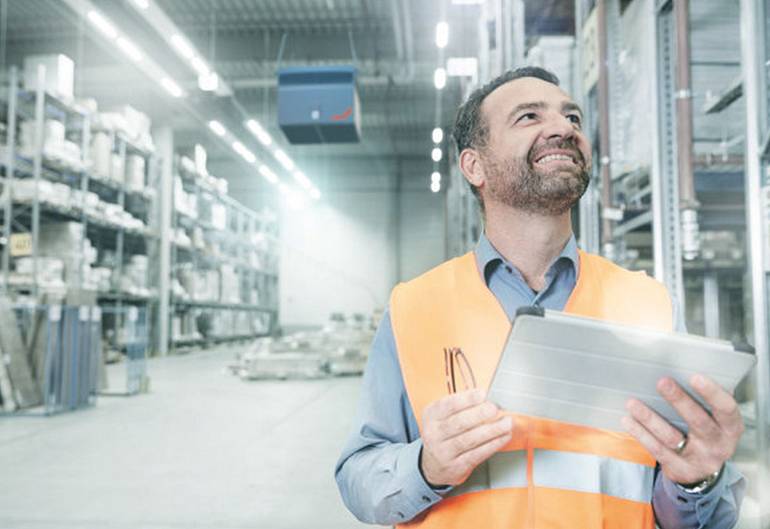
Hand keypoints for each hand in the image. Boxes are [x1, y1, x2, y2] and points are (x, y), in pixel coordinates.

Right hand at [420, 389, 513, 486]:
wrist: (433, 466)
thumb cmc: (444, 435)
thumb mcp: (443, 417)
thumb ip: (461, 407)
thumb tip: (488, 398)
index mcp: (431, 416)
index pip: (447, 405)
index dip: (466, 399)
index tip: (482, 394)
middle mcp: (434, 434)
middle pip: (458, 423)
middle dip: (479, 414)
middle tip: (494, 408)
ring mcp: (444, 452)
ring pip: (469, 440)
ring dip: (491, 430)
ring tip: (506, 423)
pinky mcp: (457, 466)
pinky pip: (477, 454)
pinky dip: (493, 444)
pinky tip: (503, 437)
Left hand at [622, 374, 743, 484]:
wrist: (702, 469)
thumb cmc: (707, 430)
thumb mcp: (716, 418)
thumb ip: (707, 397)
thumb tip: (686, 368)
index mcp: (731, 427)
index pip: (726, 409)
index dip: (712, 393)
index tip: (694, 376)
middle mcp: (719, 445)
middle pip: (698, 422)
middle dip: (679, 401)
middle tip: (662, 382)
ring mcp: (699, 460)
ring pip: (672, 438)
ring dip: (650, 419)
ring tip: (632, 403)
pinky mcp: (679, 469)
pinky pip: (657, 450)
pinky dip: (640, 434)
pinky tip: (628, 420)